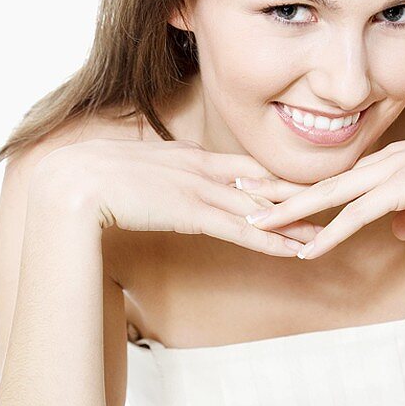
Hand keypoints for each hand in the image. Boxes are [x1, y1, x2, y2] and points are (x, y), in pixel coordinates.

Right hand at [31, 138, 322, 256]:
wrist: (73, 184)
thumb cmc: (90, 178)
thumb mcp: (129, 170)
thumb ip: (152, 176)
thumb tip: (159, 187)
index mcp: (186, 156)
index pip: (240, 166)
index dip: (271, 179)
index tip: (297, 186)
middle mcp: (201, 168)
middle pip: (261, 183)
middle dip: (298, 196)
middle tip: (331, 204)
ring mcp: (200, 190)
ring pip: (259, 208)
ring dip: (295, 223)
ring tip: (326, 233)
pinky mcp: (194, 215)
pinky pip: (243, 230)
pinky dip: (272, 240)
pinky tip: (295, 250)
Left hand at [238, 131, 404, 258]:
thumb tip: (397, 229)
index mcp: (392, 163)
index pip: (335, 177)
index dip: (298, 185)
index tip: (266, 191)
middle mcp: (386, 163)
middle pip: (319, 180)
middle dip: (275, 188)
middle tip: (235, 194)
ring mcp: (394, 173)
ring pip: (329, 195)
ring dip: (290, 212)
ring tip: (253, 223)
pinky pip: (358, 214)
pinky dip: (330, 232)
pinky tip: (305, 248)